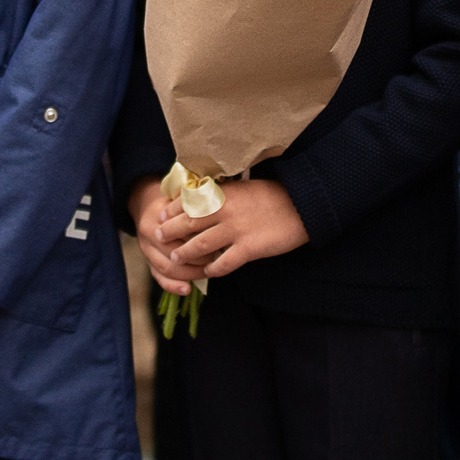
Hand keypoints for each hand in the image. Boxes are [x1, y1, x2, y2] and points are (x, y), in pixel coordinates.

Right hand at [127, 177, 209, 296]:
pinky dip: (172, 286)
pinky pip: (158, 277)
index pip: (182, 232)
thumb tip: (217, 219)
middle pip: (174, 252)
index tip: (219, 240)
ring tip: (207, 272)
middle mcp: (149, 233)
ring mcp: (146, 249)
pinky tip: (187, 290)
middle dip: (197, 259)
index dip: (200, 238)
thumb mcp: (182, 197)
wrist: (144, 203)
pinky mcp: (147, 261)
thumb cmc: (171, 200)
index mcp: (158, 215)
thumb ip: (194, 206)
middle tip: (217, 259)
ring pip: (167, 268)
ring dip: (189, 274)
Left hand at [160, 179, 309, 279]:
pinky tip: (208, 272)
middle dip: (169, 231)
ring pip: (200, 245)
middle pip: (188, 223)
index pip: (187, 201)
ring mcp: (236, 231)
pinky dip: (213, 269)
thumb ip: (221, 193)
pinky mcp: (248, 249)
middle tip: (158, 237)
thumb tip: (200, 197)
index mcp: (223, 193)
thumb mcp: (242, 188)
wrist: (301, 206)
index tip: (161, 215)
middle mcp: (225, 210)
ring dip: (185, 253)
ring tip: (176, 258)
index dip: (171, 210)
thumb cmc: (272, 195)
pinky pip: (223, 263)